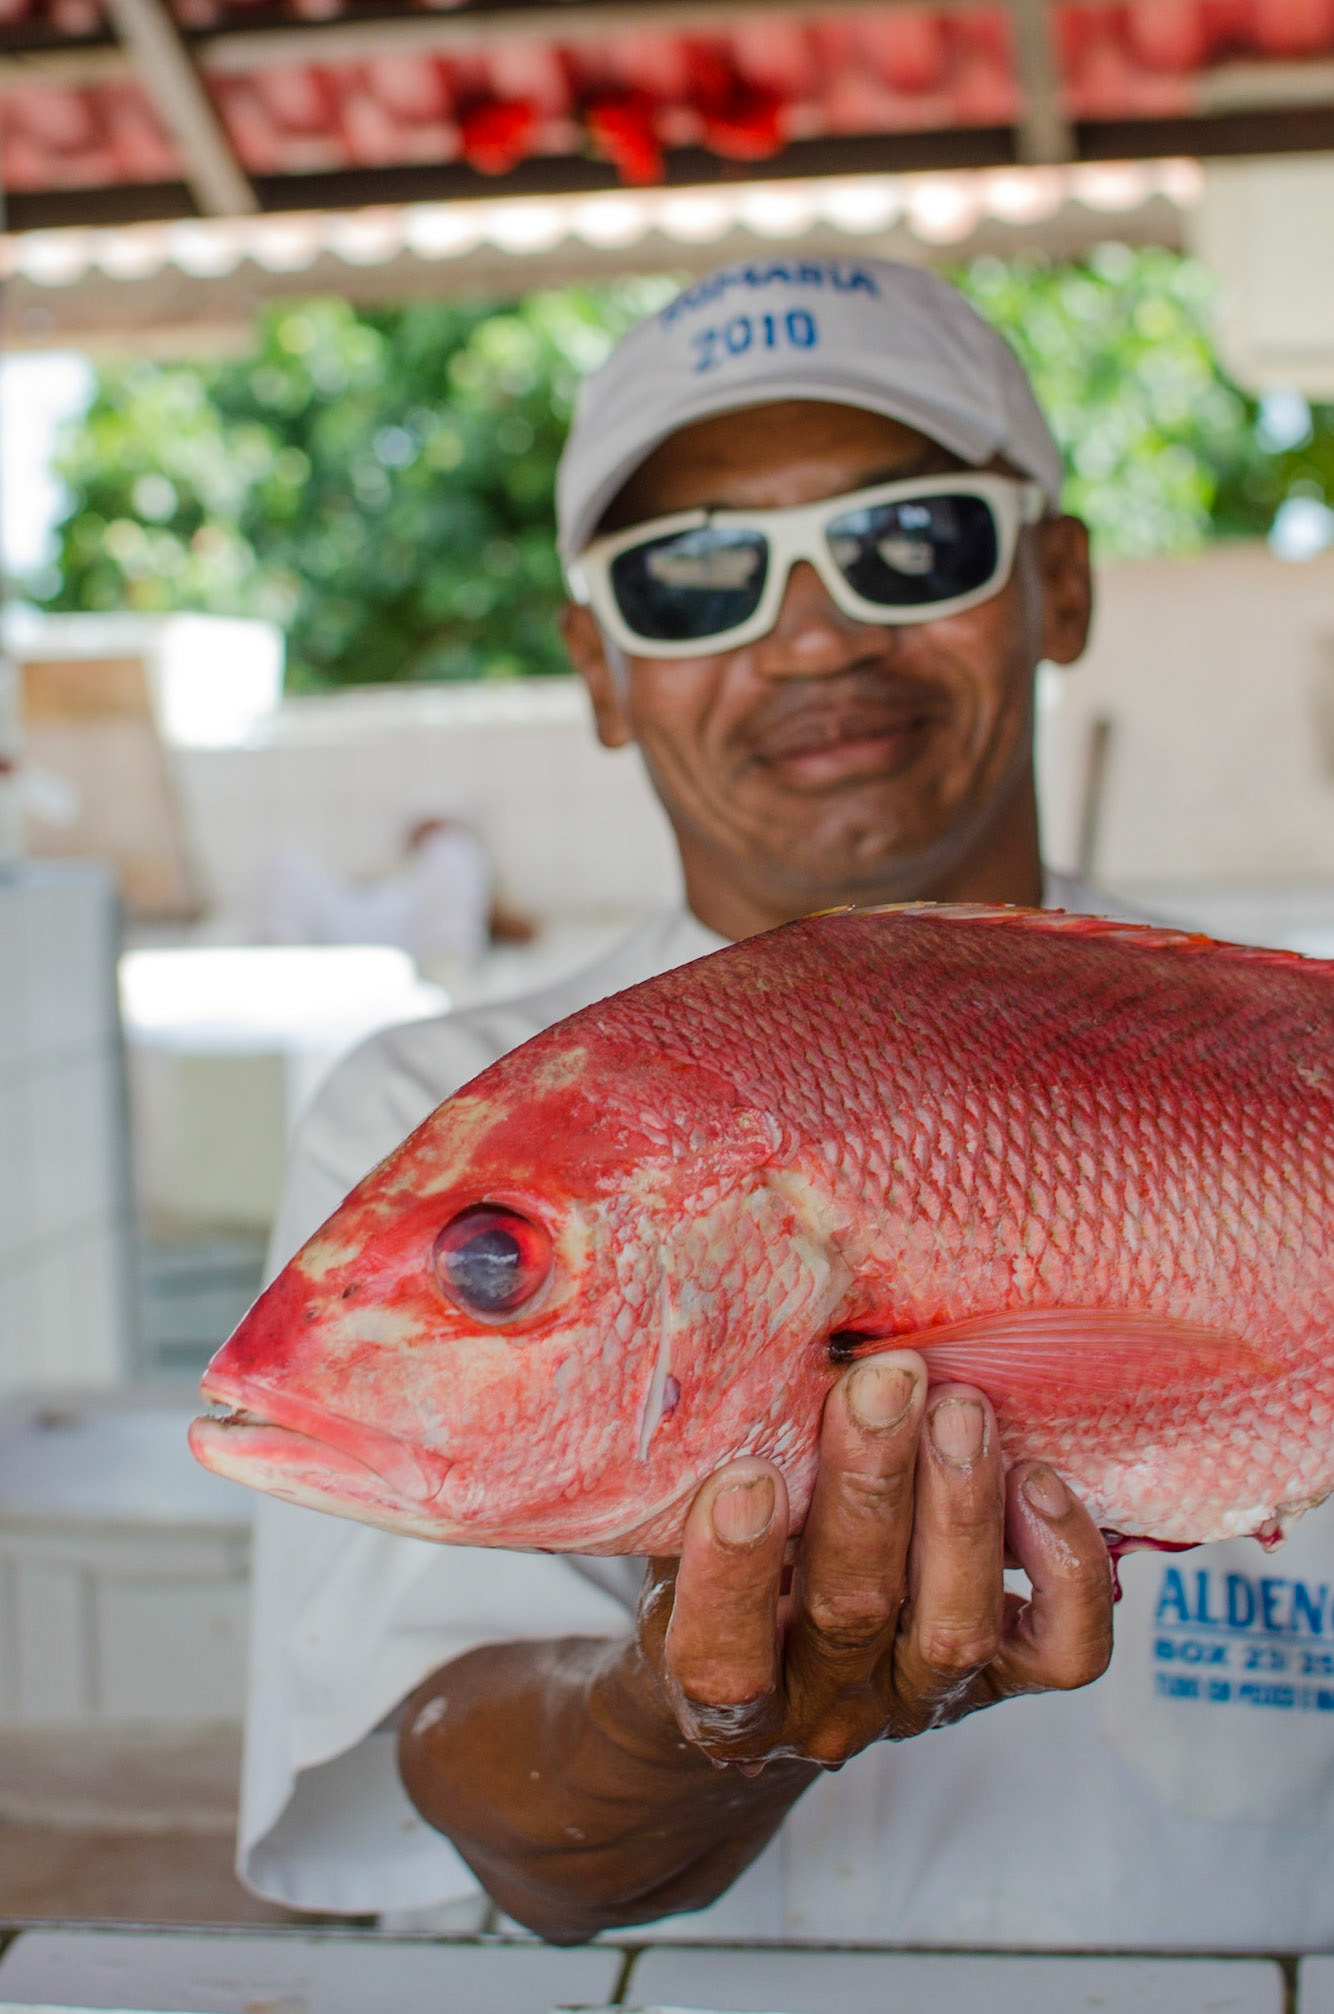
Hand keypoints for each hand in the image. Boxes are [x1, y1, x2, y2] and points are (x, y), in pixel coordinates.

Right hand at [635, 1352, 1113, 1770]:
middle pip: (850, 1614)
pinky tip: (1038, 1479)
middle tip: (882, 1384)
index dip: (735, 1577)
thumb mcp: (675, 1538)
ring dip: (959, 1507)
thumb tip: (726, 1356)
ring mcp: (921, 1700)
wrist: (767, 1677)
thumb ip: (698, 1479)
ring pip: (955, 1629)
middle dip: (868, 1490)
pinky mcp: (1005, 1683)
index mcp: (723, 1694)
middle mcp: (826, 1709)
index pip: (722, 1662)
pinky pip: (1063, 1652)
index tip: (748, 1478)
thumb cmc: (715, 1570)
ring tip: (960, 1406)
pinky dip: (1063, 1568)